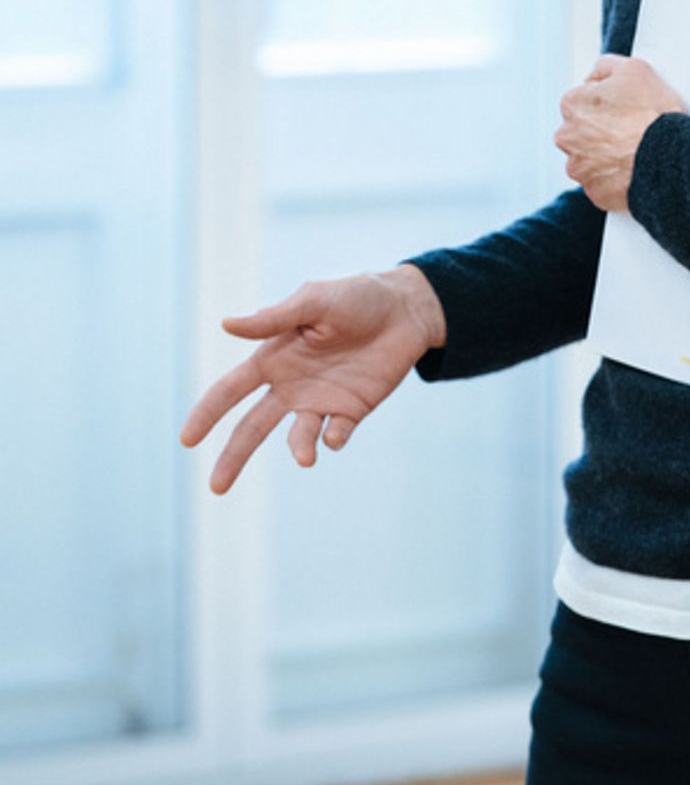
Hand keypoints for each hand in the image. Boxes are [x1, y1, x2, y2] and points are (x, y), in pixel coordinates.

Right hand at [179, 265, 446, 494]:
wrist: (406, 310)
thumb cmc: (356, 297)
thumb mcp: (315, 300)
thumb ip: (274, 317)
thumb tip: (226, 324)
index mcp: (274, 357)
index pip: (230, 390)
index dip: (207, 413)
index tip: (187, 440)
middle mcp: (291, 385)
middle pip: (252, 427)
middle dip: (233, 456)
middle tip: (216, 487)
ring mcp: (320, 400)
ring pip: (295, 437)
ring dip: (297, 448)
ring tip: (304, 456)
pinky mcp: (351, 410)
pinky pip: (334, 435)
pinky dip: (332, 439)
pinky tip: (336, 432)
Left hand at [554, 53, 688, 213]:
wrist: (671, 156)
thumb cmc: (653, 111)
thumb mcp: (634, 68)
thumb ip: (604, 66)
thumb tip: (591, 78)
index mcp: (572, 104)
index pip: (583, 100)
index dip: (608, 103)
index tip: (626, 109)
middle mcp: (567, 137)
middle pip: (582, 131)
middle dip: (601, 131)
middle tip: (630, 130)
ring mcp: (579, 168)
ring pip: (589, 159)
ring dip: (606, 156)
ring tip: (634, 152)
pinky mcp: (594, 192)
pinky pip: (602, 184)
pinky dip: (615, 179)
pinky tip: (634, 170)